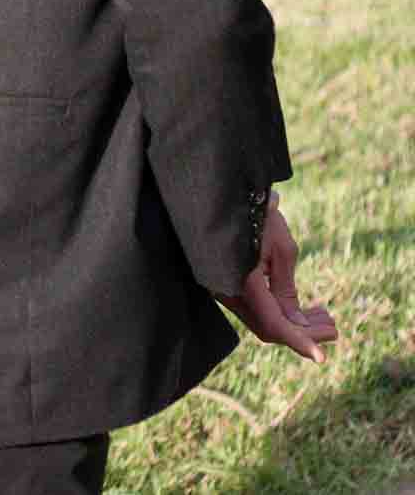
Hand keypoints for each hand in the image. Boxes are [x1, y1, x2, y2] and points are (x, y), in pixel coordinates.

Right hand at [218, 193, 338, 362]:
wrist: (227, 199)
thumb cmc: (259, 218)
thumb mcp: (283, 250)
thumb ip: (288, 291)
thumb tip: (298, 324)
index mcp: (241, 282)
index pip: (273, 325)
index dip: (299, 342)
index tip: (321, 357)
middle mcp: (226, 291)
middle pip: (268, 328)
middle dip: (303, 333)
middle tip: (333, 328)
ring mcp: (223, 291)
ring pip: (261, 322)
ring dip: (293, 324)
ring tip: (323, 316)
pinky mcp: (225, 287)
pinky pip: (253, 310)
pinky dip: (278, 313)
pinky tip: (302, 309)